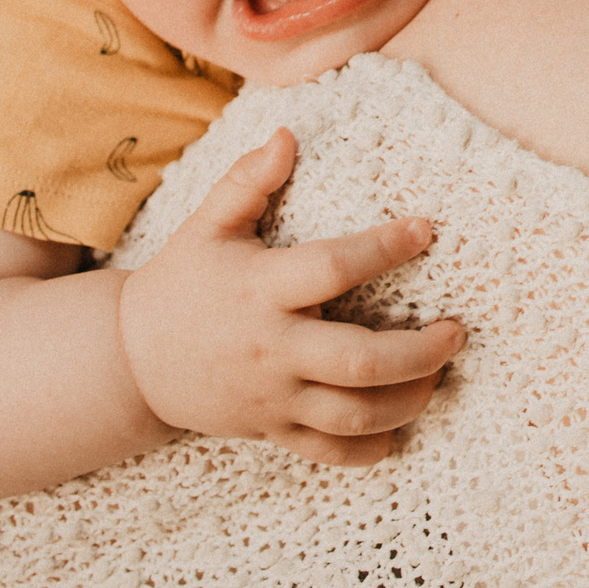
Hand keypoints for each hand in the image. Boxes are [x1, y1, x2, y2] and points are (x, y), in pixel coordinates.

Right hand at [117, 128, 465, 466]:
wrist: (131, 361)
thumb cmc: (182, 282)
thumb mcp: (207, 226)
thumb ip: (247, 180)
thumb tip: (287, 134)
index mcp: (261, 289)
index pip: (332, 268)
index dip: (383, 247)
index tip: (426, 229)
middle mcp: (273, 348)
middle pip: (359, 362)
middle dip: (420, 351)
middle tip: (456, 330)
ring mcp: (274, 397)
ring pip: (354, 414)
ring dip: (409, 399)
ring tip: (439, 374)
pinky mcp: (273, 430)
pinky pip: (330, 453)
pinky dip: (371, 448)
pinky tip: (400, 427)